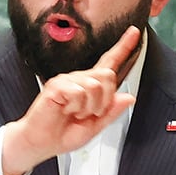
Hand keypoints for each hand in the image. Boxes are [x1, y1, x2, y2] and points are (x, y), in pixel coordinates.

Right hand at [0, 26, 140, 174]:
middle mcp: (80, 79)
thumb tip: (130, 97)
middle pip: (107, 75)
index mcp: (91, 88)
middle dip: (105, 100)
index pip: (109, 63)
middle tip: (90, 113)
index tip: (134, 32)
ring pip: (94, 86)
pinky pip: (78, 92)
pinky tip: (65, 109)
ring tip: (75, 113)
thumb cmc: (63, 134)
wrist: (41, 142)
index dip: (123, 47)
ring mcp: (68, 80)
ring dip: (89, 107)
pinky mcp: (57, 85)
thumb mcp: (95, 126)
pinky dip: (76, 107)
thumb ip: (112, 112)